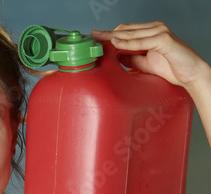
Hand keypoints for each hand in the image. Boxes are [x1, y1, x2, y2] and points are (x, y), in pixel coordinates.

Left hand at [92, 22, 208, 92]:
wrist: (190, 74)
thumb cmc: (171, 68)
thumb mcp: (145, 64)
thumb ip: (131, 58)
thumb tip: (115, 57)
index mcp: (150, 32)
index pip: (126, 30)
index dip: (110, 34)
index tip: (96, 38)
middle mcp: (154, 28)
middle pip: (126, 29)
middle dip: (108, 34)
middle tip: (93, 38)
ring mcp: (159, 32)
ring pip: (131, 34)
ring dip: (115, 38)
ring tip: (100, 41)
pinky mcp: (164, 39)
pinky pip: (141, 42)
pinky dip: (128, 43)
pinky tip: (116, 44)